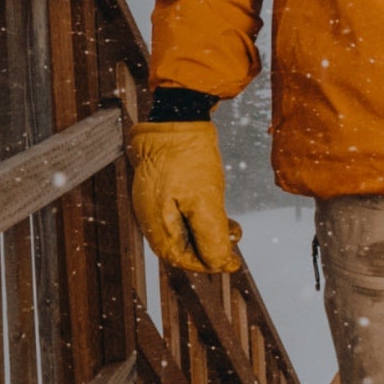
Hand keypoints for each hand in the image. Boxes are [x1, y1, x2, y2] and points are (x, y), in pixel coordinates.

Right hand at [128, 121, 243, 272]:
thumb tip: (218, 264)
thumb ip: (211, 237)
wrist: (176, 119)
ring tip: (231, 226)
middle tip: (233, 239)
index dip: (208, 263)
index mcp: (156, 224)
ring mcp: (153, 202)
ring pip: (182, 231)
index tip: (231, 260)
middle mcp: (150, 217)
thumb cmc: (188, 159)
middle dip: (210, 247)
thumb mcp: (205, 202)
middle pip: (181, 247)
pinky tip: (216, 210)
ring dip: (208, 232)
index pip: (181, 259)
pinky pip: (180, 214)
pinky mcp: (160, 189)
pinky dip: (200, 218)